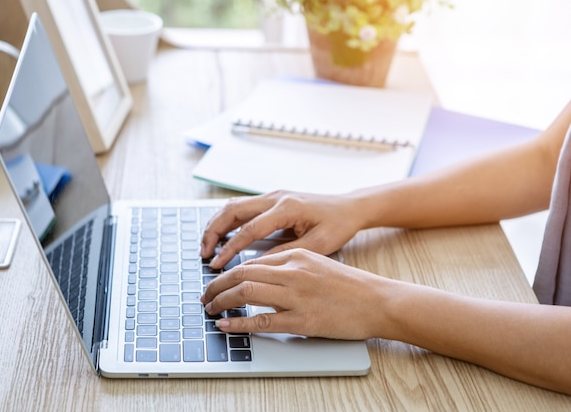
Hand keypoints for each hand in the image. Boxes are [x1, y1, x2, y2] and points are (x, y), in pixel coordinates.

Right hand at [200, 190, 361, 269]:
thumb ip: (286, 254)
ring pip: (233, 206)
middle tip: (203, 254)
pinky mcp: (271, 199)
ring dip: (217, 225)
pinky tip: (221, 237)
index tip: (217, 265)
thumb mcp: (317, 245)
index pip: (249, 229)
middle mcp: (276, 197)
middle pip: (233, 210)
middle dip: (213, 232)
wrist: (349, 207)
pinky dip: (227, 221)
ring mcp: (272, 195)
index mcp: (287, 208)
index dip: (230, 249)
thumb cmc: (338, 225)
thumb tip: (257, 268)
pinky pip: (242, 207)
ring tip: (206, 247)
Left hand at [200, 248, 386, 339]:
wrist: (377, 301)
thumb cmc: (349, 285)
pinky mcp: (302, 320)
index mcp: (296, 256)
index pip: (251, 262)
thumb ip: (290, 266)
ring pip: (246, 292)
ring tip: (211, 310)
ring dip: (222, 301)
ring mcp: (297, 296)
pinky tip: (226, 326)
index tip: (216, 282)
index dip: (227, 273)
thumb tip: (261, 275)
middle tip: (205, 296)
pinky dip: (239, 323)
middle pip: (242, 274)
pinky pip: (262, 320)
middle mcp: (293, 272)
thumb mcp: (318, 263)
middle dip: (217, 285)